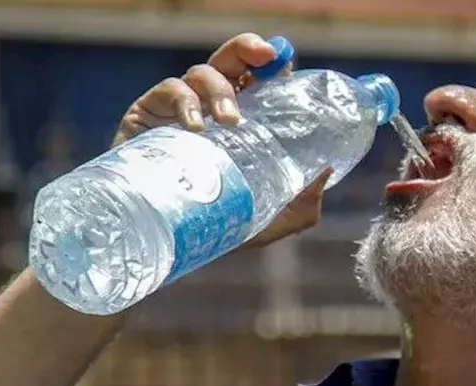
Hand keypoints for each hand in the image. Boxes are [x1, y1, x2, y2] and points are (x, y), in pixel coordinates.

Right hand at [111, 32, 329, 247]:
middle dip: (248, 50)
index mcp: (244, 121)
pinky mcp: (148, 115)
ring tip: (230, 121)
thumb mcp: (272, 219)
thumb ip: (303, 202)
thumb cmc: (221, 226)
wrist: (170, 244)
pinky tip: (195, 128)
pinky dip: (184, 103)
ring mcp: (181, 109)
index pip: (260, 80)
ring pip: (202, 73)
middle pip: (231, 61)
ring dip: (220, 90)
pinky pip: (167, 92)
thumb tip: (327, 169)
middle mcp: (213, 107)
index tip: (284, 65)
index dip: (273, 65)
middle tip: (264, 57)